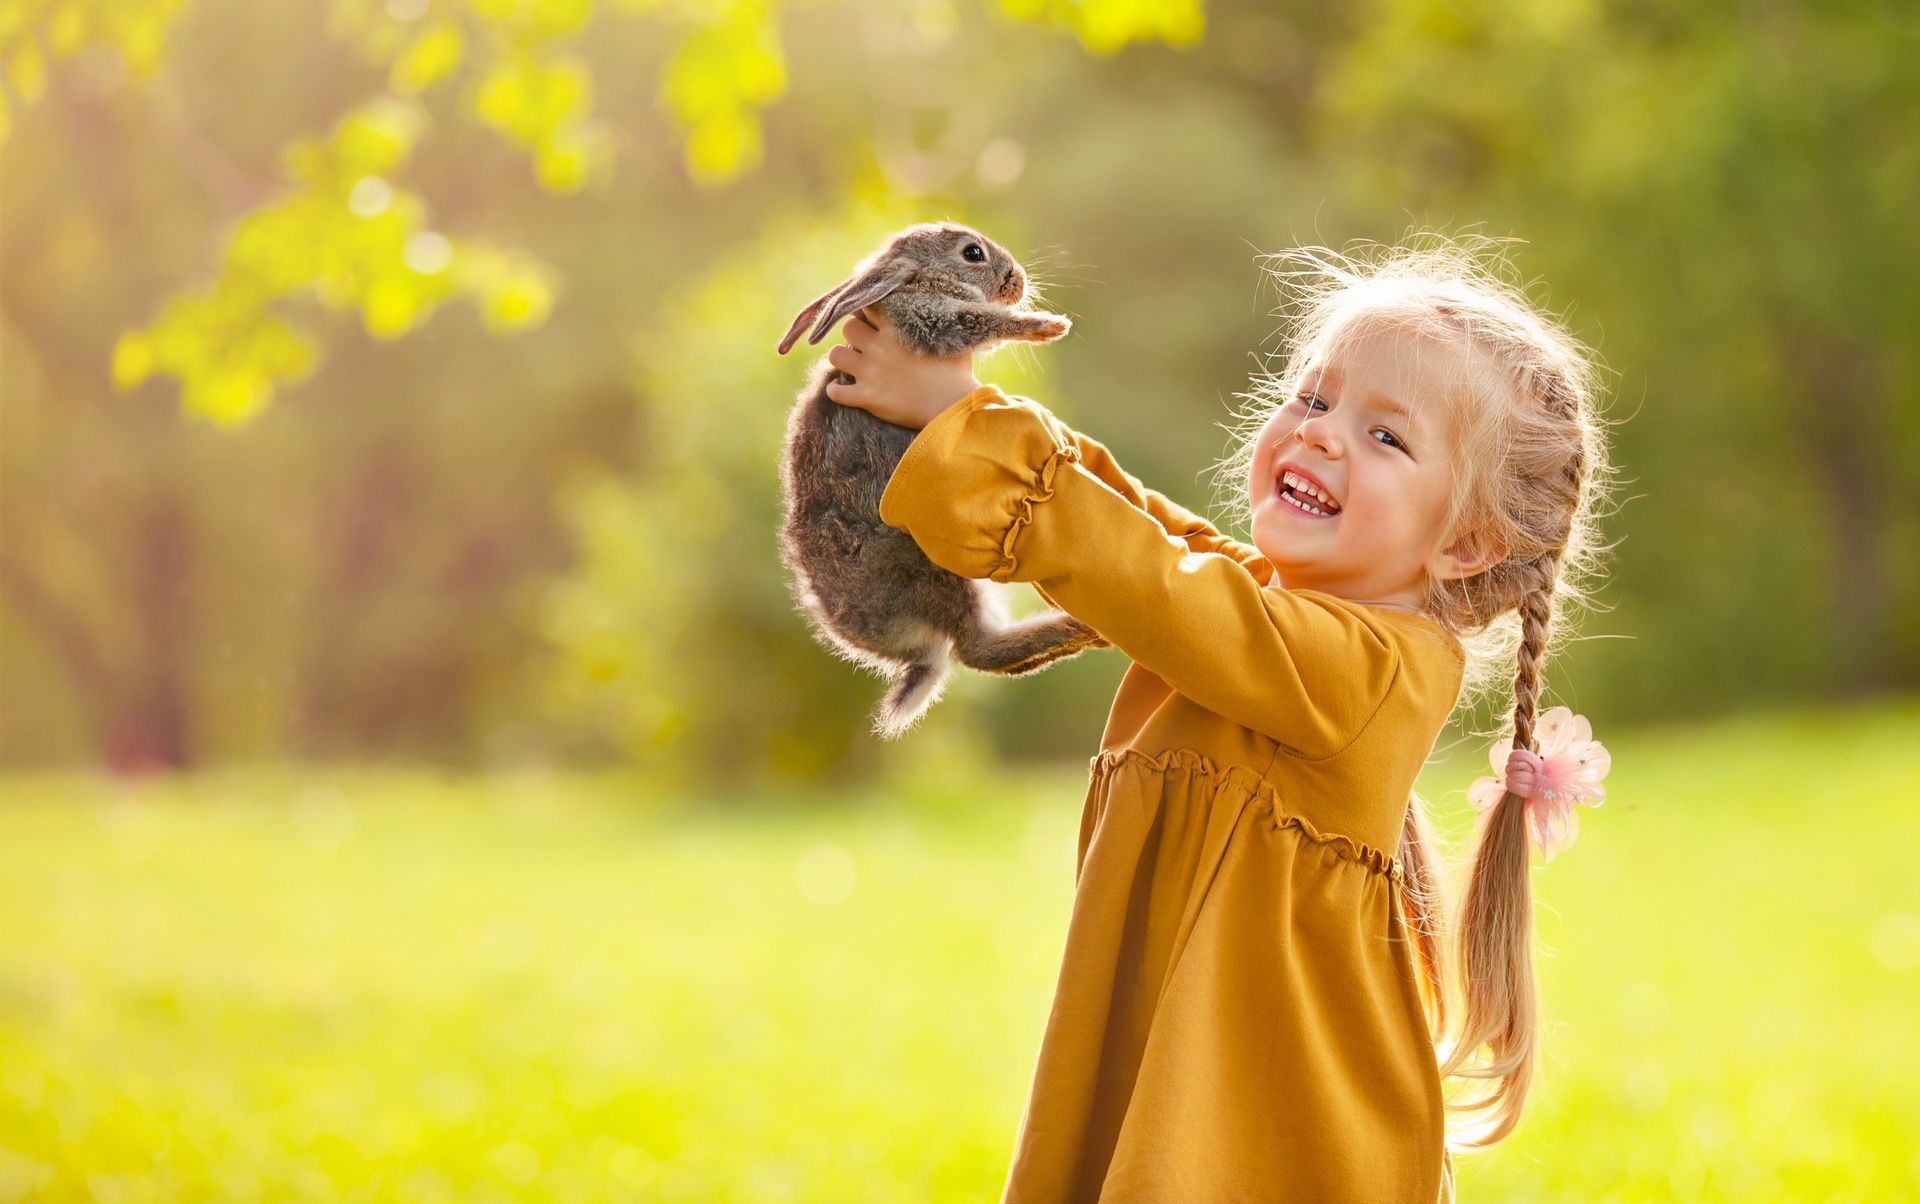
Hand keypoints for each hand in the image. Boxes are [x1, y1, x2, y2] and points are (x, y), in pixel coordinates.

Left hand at [824, 309, 980, 429]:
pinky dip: (834, 391)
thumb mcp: (953, 340)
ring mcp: (871, 373)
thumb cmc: (957, 374)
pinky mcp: (868, 398)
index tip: (873, 319)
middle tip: (862, 343)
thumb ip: (944, 324)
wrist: (953, 407)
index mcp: (897, 330)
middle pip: (848, 327)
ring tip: (851, 363)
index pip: (869, 307)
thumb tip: (949, 312)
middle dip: (853, 334)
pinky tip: (840, 390)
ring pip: (835, 355)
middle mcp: (879, 348)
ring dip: (841, 358)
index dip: (868, 312)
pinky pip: (836, 392)